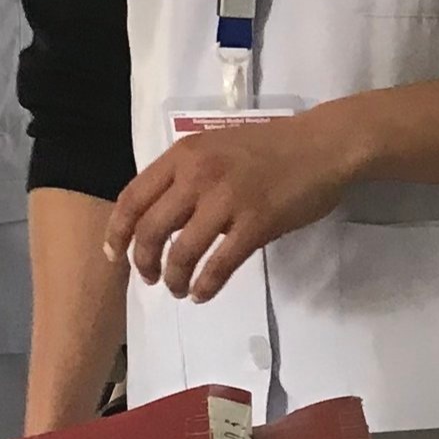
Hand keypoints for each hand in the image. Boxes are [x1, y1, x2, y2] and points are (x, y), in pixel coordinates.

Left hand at [105, 109, 366, 301]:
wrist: (323, 145)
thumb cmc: (273, 146)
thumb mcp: (217, 147)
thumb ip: (187, 175)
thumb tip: (162, 216)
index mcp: (185, 154)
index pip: (133, 197)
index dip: (118, 232)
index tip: (115, 255)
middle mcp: (198, 175)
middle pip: (151, 230)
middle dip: (143, 262)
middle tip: (150, 278)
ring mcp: (227, 199)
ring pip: (182, 251)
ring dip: (174, 279)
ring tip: (179, 289)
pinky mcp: (256, 223)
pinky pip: (219, 264)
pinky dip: (205, 285)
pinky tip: (203, 293)